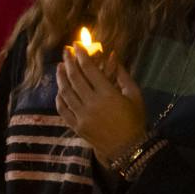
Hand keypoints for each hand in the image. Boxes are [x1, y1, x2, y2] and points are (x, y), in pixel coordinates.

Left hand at [55, 48, 144, 166]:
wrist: (128, 149)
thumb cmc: (135, 120)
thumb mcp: (134, 96)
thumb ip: (123, 75)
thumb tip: (112, 56)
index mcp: (108, 94)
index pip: (89, 69)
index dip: (81, 55)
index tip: (76, 45)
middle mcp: (92, 103)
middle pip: (75, 78)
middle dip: (69, 61)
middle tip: (66, 51)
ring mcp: (82, 116)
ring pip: (66, 92)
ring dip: (61, 77)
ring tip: (60, 67)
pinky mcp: (77, 127)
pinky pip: (63, 110)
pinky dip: (59, 99)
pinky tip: (60, 91)